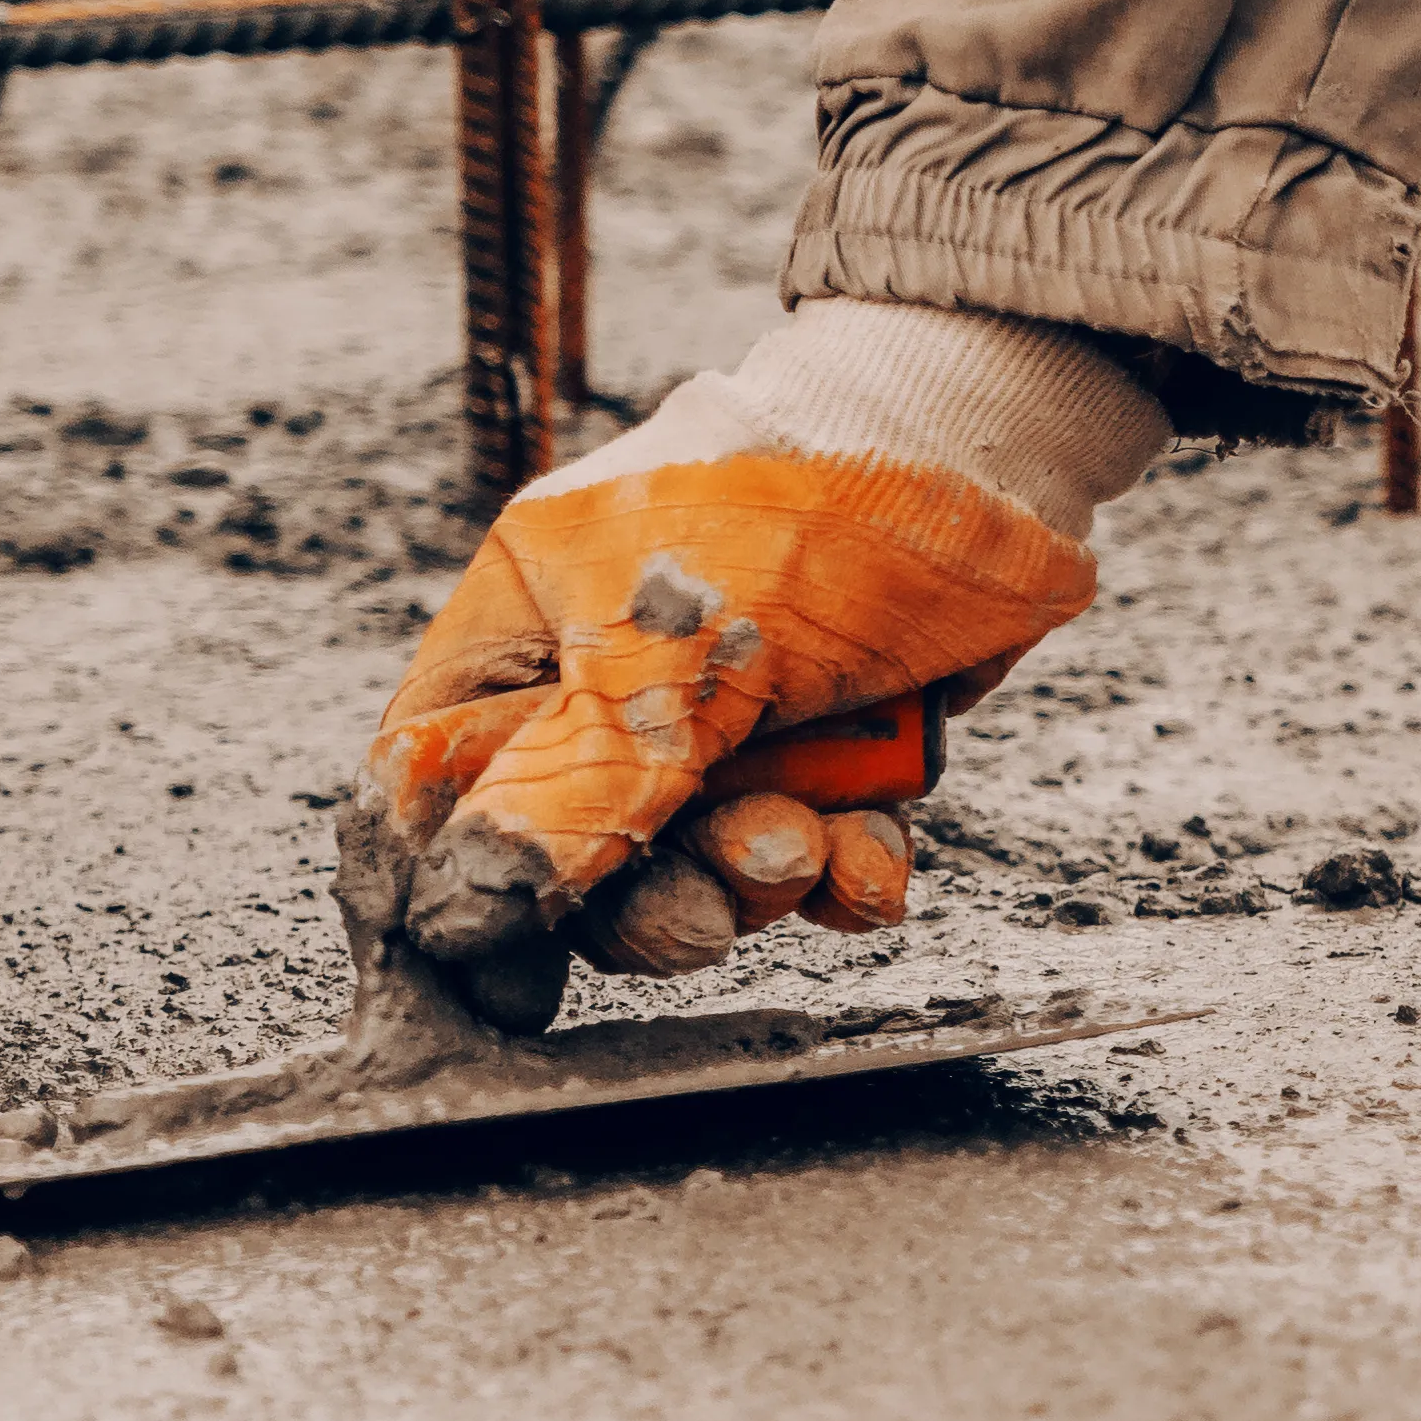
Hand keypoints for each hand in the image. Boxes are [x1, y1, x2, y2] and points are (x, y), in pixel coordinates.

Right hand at [356, 443, 1100, 1007]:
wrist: (990, 445)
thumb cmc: (796, 503)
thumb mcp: (661, 655)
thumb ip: (567, 789)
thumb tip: (453, 914)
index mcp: (524, 629)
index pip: (430, 782)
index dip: (449, 886)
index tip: (497, 975)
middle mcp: (613, 679)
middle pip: (574, 856)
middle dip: (644, 903)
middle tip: (709, 914)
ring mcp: (730, 717)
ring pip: (702, 868)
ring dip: (754, 883)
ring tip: (807, 845)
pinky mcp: (840, 743)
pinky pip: (816, 853)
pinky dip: (846, 873)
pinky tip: (873, 861)